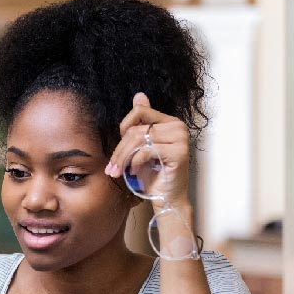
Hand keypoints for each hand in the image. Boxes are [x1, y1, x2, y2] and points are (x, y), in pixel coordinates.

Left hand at [105, 92, 190, 211]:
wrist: (166, 198)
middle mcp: (178, 126)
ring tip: (118, 171)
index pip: (139, 111)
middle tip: (111, 168)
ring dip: (123, 158)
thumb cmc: (152, 175)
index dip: (124, 127)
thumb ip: (140, 124)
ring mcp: (181, 139)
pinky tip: (133, 172)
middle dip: (119, 150)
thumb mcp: (141, 147)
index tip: (118, 147)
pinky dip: (135, 162)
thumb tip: (139, 95)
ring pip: (139, 139)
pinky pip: (146, 150)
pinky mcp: (179, 152)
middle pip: (136, 129)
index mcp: (170, 122)